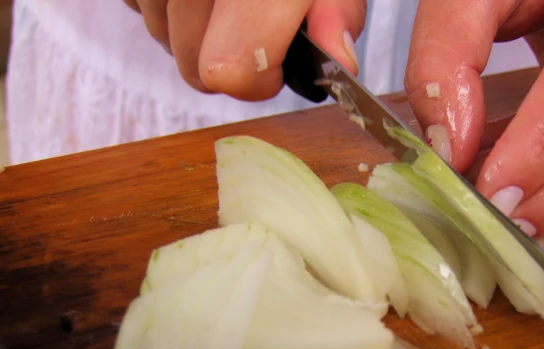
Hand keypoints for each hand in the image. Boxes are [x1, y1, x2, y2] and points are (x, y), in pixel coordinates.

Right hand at [122, 0, 365, 100]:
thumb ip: (336, 9)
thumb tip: (338, 58)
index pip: (230, 67)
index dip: (258, 79)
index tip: (275, 65)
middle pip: (192, 66)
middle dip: (224, 58)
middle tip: (249, 23)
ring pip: (161, 37)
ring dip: (192, 29)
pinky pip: (138, 6)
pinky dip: (166, 3)